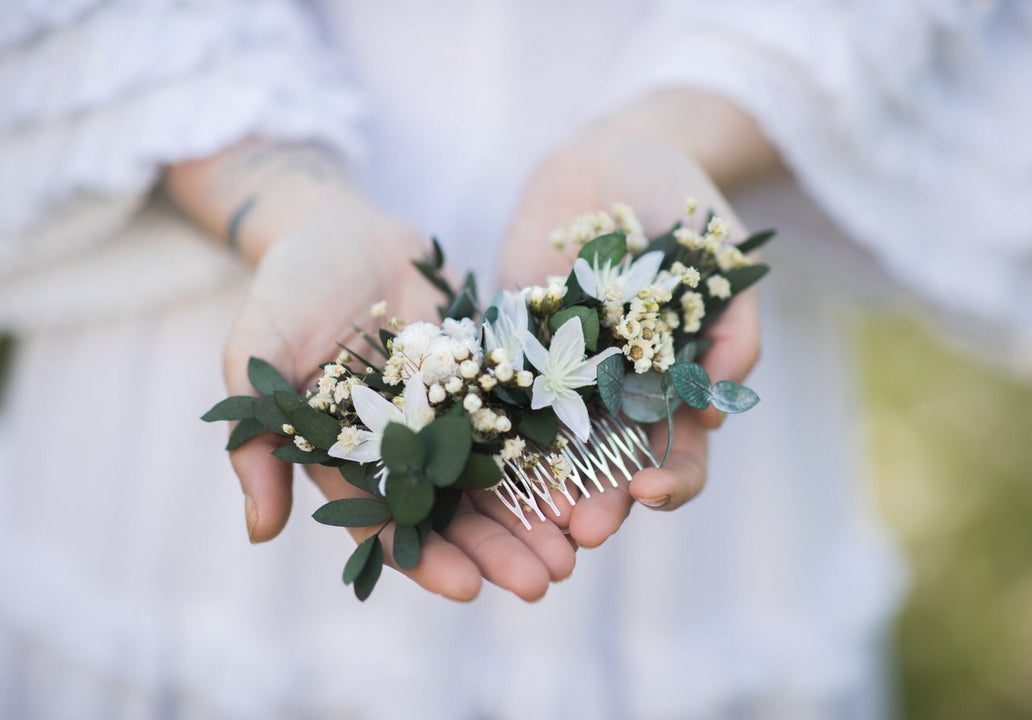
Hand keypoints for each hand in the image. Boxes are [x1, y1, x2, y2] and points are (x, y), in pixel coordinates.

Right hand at [169, 143, 575, 600]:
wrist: (342, 229)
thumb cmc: (288, 288)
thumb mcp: (256, 354)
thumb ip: (255, 435)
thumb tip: (260, 531)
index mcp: (350, 457)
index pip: (387, 523)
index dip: (426, 559)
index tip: (468, 588)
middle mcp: (406, 448)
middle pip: (454, 513)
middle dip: (498, 550)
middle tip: (545, 582)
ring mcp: (450, 415)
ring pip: (497, 479)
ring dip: (536, 517)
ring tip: (578, 548)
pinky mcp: (486, 378)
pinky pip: (525, 421)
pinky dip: (553, 453)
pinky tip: (591, 477)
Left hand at [499, 112, 763, 547]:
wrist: (609, 155)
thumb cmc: (679, 203)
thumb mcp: (718, 259)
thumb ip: (732, 329)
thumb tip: (715, 410)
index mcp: (673, 383)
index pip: (679, 451)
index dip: (672, 477)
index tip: (652, 490)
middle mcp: (617, 390)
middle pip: (612, 464)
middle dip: (601, 500)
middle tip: (584, 531)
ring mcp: (562, 373)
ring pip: (553, 447)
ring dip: (545, 487)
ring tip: (534, 518)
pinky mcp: (512, 347)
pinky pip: (500, 394)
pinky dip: (492, 430)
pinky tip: (480, 459)